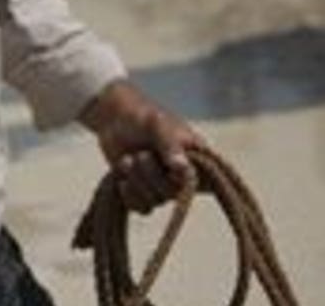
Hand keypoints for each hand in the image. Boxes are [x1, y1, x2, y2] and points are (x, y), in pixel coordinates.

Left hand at [78, 80, 205, 213]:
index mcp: (196, 156)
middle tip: (141, 155)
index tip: (175, 176)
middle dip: (151, 174)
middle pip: (173, 193)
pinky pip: (143, 207)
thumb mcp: (157, 124)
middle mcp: (183, 174)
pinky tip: (122, 179)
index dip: (197, 186)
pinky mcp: (147, 192)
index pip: (210, 181)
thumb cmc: (141, 116)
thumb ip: (169, 144)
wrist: (114, 119)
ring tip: (128, 160)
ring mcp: (164, 184)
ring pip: (156, 200)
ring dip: (137, 181)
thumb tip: (183, 168)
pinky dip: (129, 195)